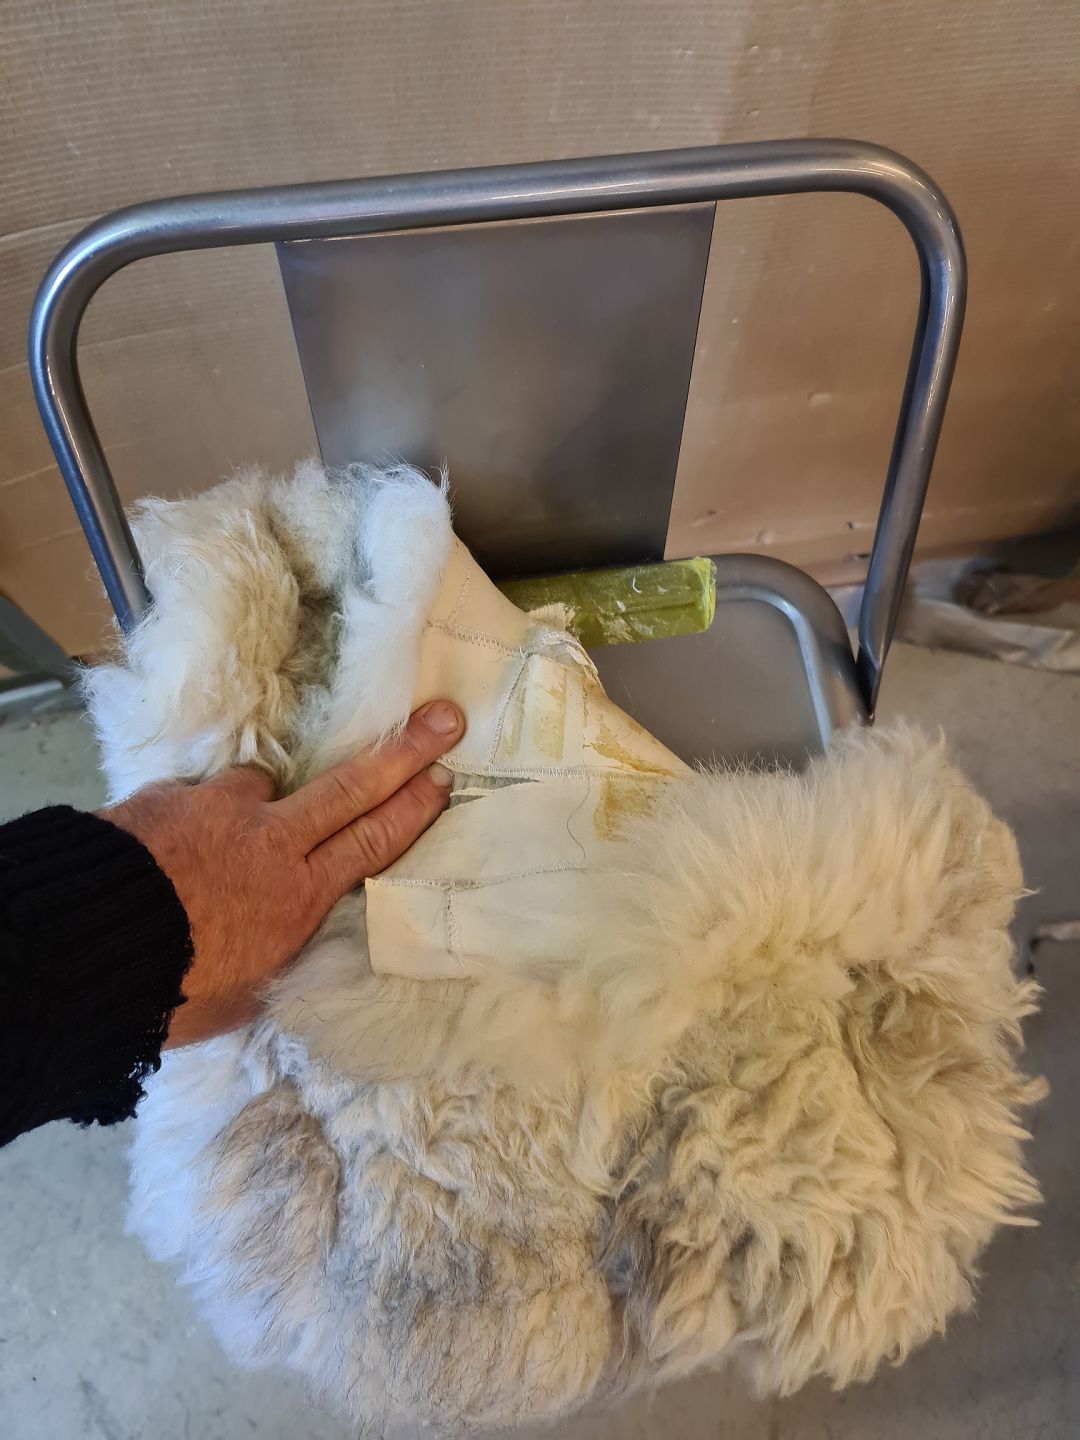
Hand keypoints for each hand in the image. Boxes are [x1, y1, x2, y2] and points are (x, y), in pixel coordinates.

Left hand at [102, 700, 463, 1047]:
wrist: (83, 947)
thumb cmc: (167, 992)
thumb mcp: (238, 1000)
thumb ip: (268, 964)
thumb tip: (274, 958)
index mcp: (297, 898)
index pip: (371, 841)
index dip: (411, 810)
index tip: (442, 780)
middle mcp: (271, 842)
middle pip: (351, 787)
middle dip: (402, 752)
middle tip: (443, 717)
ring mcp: (221, 809)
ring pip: (263, 785)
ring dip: (262, 800)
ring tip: (230, 836)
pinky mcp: (171, 796)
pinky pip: (196, 797)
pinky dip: (195, 814)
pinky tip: (172, 843)